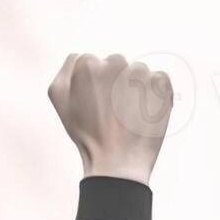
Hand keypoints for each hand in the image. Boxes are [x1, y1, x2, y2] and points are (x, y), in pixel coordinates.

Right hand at [48, 53, 172, 184]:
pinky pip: (159, 79)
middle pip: (115, 65)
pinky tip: (145, 112)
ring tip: (129, 115)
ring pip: (137, 72)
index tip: (96, 105)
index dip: (94, 86)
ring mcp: (140, 73)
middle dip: (114, 83)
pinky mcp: (160, 85)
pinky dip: (156, 93)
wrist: (117, 162)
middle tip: (112, 112)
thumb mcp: (59, 99)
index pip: (92, 63)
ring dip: (135, 88)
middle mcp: (114, 63)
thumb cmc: (87, 134)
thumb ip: (66, 70)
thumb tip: (80, 57)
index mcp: (87, 64)